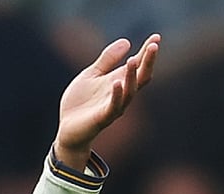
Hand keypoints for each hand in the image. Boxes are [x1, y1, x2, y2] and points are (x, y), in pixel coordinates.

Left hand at [54, 34, 160, 168]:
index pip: (138, 65)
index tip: (156, 36)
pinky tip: (117, 83)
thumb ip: (107, 60)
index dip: (147, 52)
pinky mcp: (103, 117)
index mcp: (119, 81)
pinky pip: (114, 106)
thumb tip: (127, 41)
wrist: (67, 127)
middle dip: (148, 62)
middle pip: (141, 77)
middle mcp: (121, 93)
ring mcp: (114, 106)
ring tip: (133, 60)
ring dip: (132, 76)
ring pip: (130, 91)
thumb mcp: (91, 75)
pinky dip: (117, 94)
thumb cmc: (81, 101)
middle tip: (154, 46)